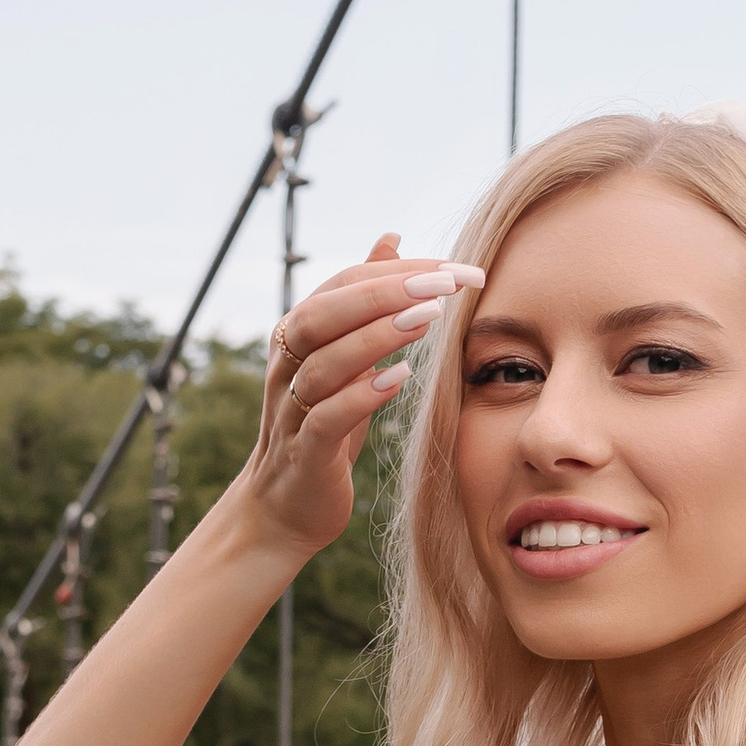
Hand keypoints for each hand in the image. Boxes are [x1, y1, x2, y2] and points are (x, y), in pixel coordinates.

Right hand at [228, 235, 485, 565]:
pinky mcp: (304, 454)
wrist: (287, 508)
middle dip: (385, 293)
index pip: (344, 285)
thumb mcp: (345, 355)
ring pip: (323, 362)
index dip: (398, 271)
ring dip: (376, 337)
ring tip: (429, 320)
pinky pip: (325, 418)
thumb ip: (365, 299)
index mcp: (298, 335)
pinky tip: (399, 379)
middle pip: (324, 314)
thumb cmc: (323, 425)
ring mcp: (291, 409)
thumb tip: (391, 237)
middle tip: (445, 285)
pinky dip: (360, 396)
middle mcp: (287, 364)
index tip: (458, 269)